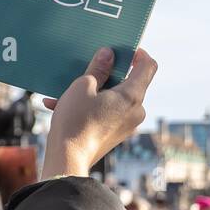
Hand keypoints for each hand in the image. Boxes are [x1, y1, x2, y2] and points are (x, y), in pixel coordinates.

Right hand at [40, 47, 157, 180]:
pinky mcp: (116, 135)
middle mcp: (136, 111)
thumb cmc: (75, 120)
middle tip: (88, 69)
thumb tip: (109, 54)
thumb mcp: (83, 86)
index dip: (139, 53)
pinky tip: (60, 105)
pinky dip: (89, 107)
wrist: (67, 159)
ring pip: (114, 99)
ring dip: (93, 92)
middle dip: (108, 74)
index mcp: (133, 95)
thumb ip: (99, 67)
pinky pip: (107, 113)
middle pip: (129, 83)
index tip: (124, 50)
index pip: (149, 66)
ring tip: (64, 92)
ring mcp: (128, 125)